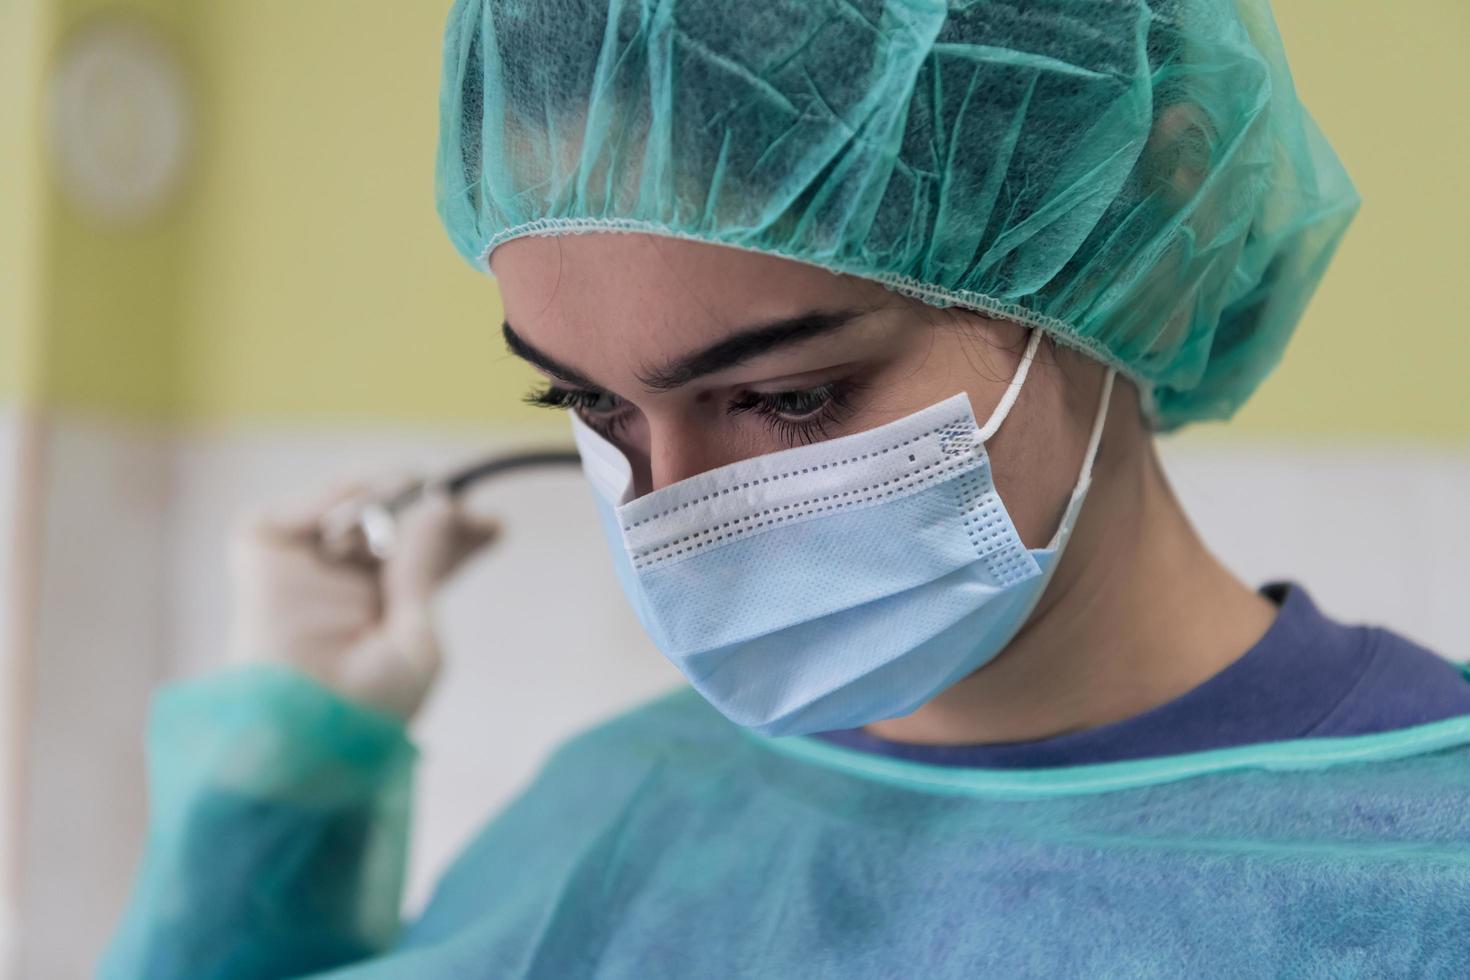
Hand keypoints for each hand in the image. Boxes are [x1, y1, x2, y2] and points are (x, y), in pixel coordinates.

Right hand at [227, 479, 499, 721]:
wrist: (300, 728)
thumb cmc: (367, 705)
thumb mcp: (417, 637)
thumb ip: (425, 568)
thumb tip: (439, 506)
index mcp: (381, 611)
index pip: (423, 559)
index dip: (456, 536)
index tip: (493, 525)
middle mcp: (341, 585)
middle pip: (392, 526)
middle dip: (429, 509)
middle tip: (457, 508)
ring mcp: (301, 568)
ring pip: (349, 507)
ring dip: (386, 498)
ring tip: (408, 510)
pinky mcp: (260, 553)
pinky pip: (298, 511)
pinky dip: (333, 501)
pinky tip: (360, 519)